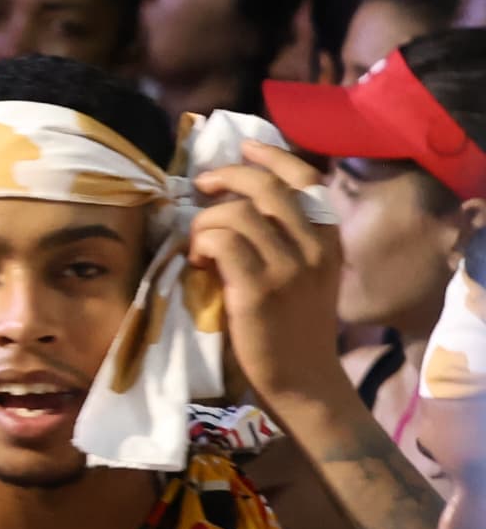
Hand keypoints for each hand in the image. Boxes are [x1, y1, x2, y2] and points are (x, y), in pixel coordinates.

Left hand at [190, 146, 349, 421]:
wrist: (302, 380)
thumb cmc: (293, 327)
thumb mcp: (306, 273)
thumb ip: (287, 237)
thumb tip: (241, 200)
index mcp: (329, 239)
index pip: (306, 179)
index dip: (272, 157)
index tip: (244, 148)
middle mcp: (314, 247)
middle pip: (267, 186)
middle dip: (227, 176)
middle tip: (201, 186)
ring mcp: (288, 267)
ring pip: (237, 213)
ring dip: (205, 220)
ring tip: (198, 243)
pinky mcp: (258, 289)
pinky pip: (222, 241)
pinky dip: (201, 243)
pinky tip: (198, 262)